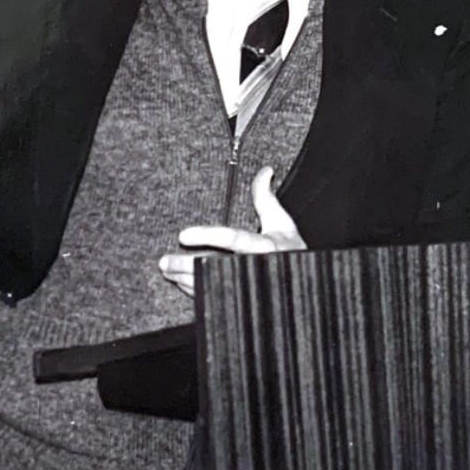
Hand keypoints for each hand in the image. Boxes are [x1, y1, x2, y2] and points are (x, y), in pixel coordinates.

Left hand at [158, 166, 305, 298]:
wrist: (305, 286)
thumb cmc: (292, 252)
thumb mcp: (283, 223)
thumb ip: (266, 198)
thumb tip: (265, 170)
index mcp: (266, 247)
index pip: (234, 239)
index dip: (208, 236)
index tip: (183, 234)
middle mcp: (255, 268)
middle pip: (213, 268)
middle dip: (186, 266)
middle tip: (164, 262)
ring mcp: (245, 286)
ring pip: (209, 286)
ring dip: (184, 279)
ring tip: (166, 269)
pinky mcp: (239, 298)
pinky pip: (213, 297)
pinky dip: (194, 290)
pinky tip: (180, 282)